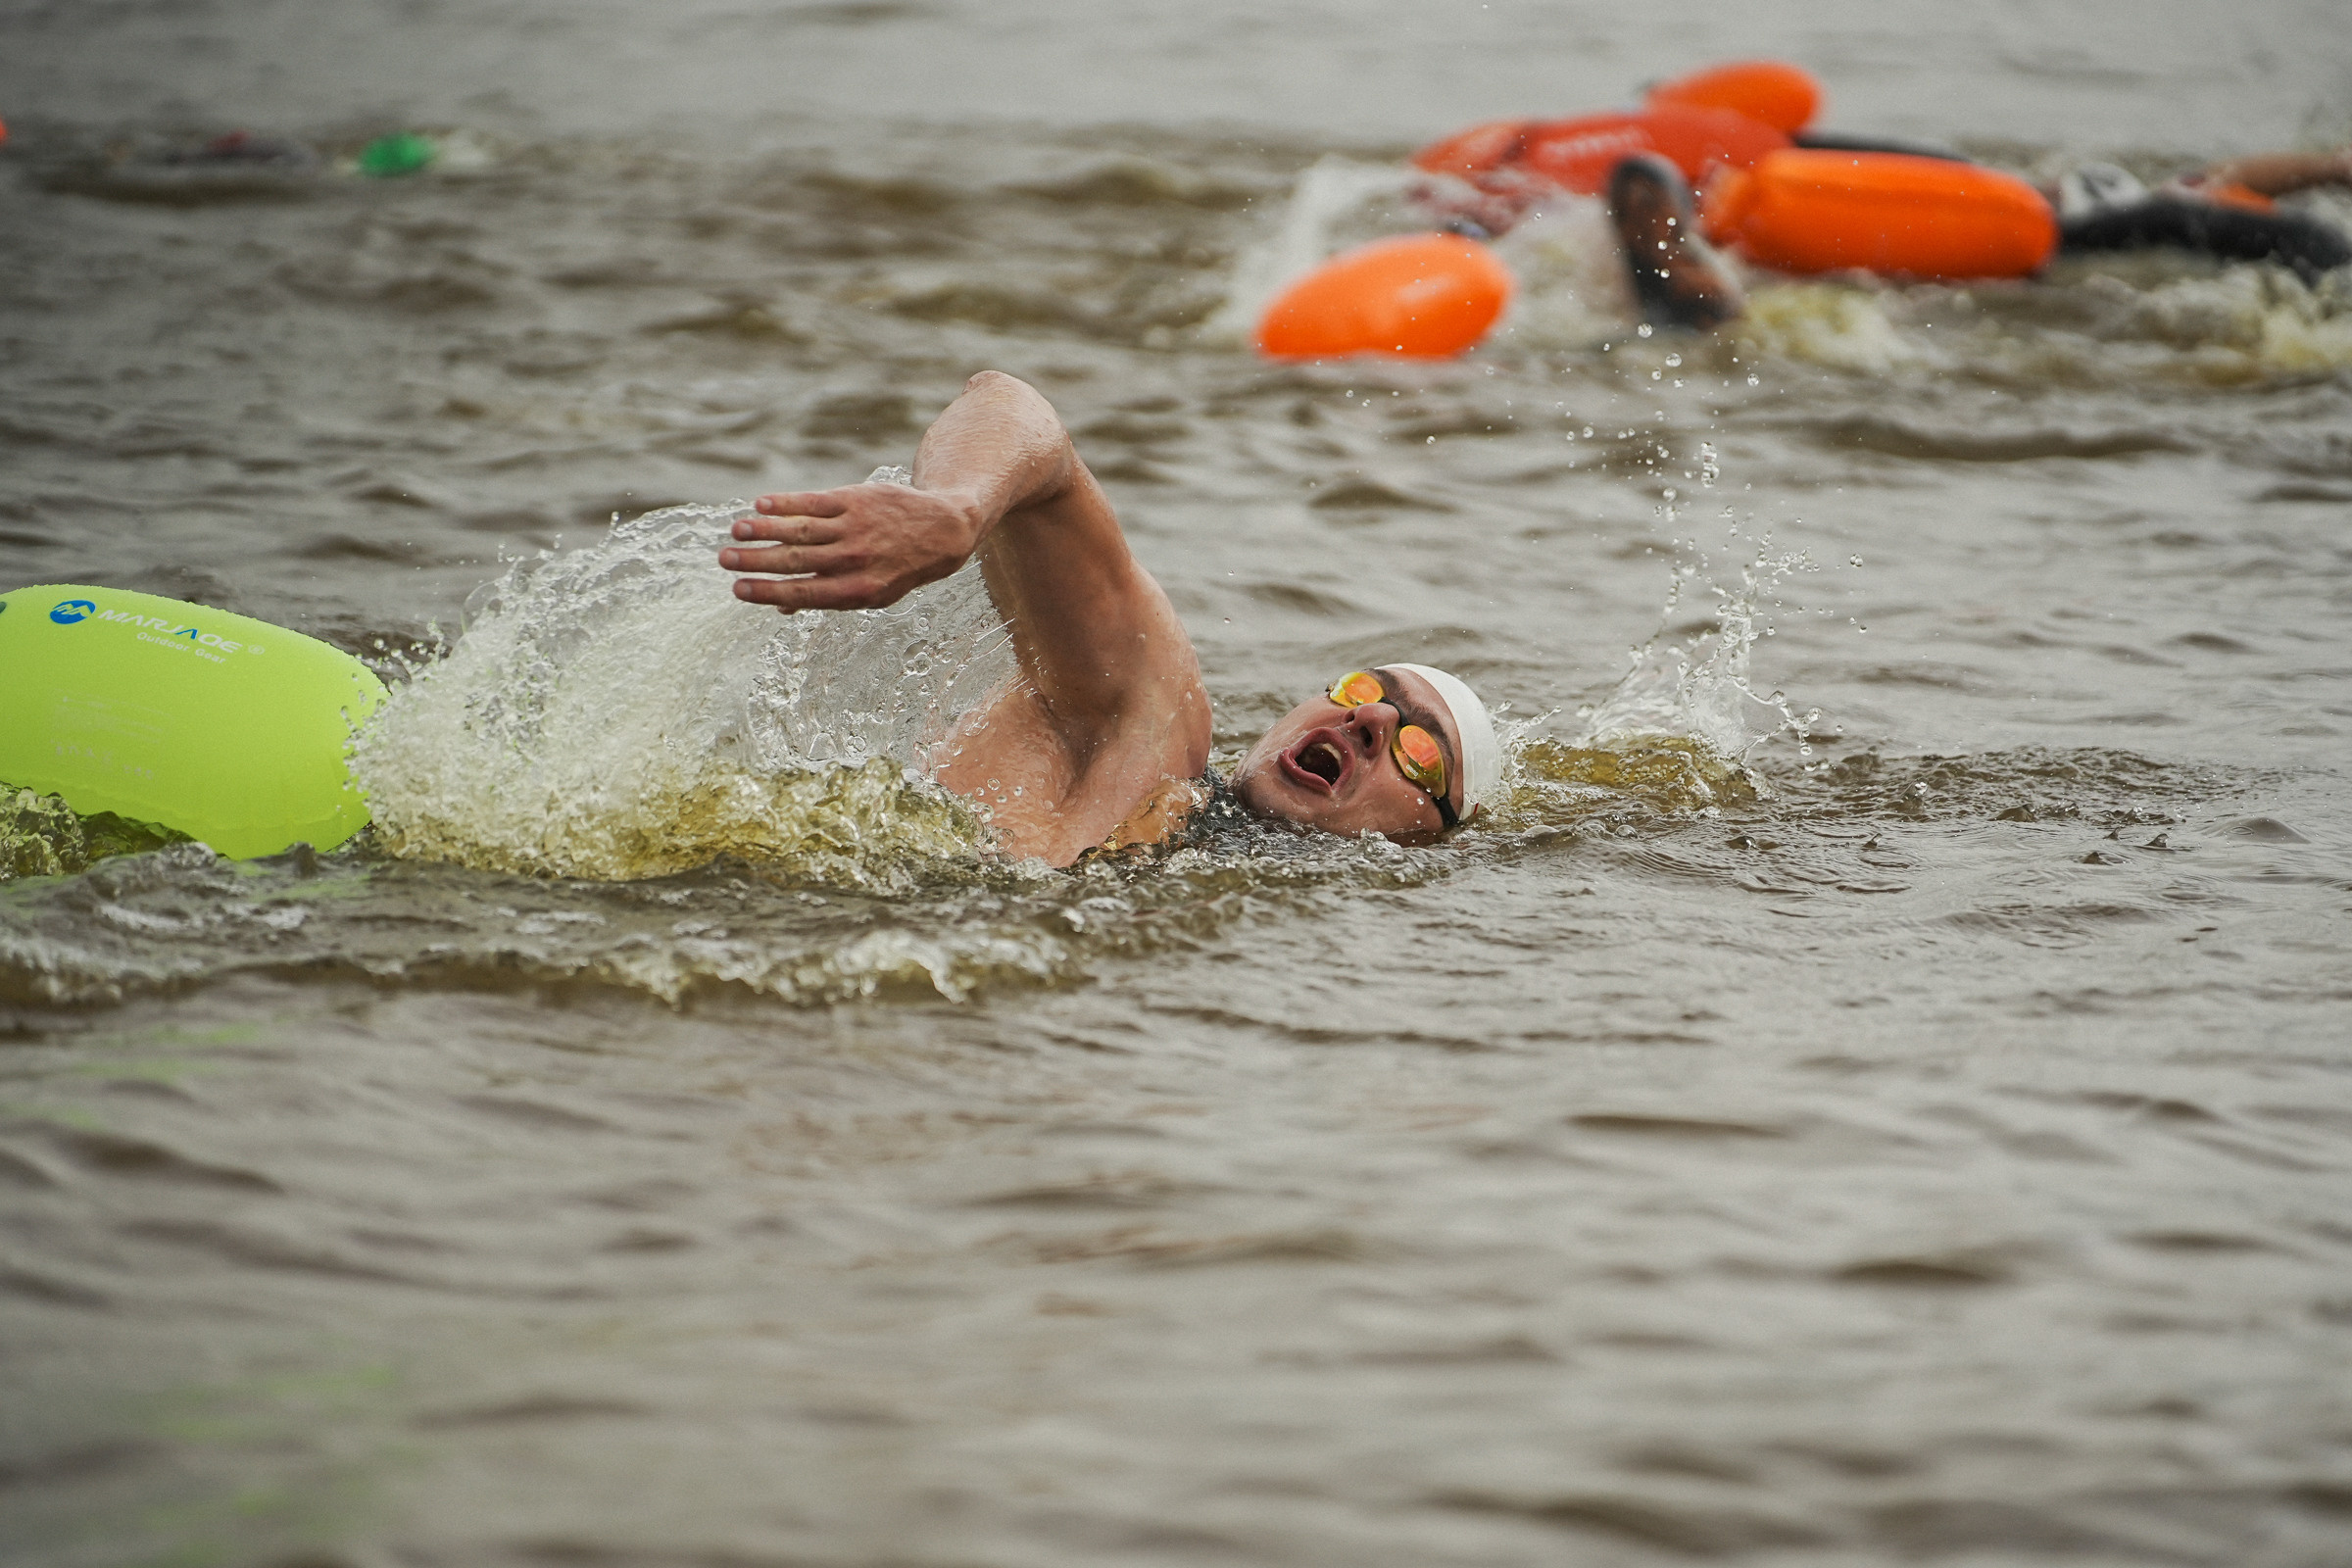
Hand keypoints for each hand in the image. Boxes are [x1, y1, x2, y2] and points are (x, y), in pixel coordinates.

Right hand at [720, 483, 984, 612]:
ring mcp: (856, 527)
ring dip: (764, 528)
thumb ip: (828, 597)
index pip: (803, 593)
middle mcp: (856, 559)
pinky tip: (761, 503)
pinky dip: (787, 502)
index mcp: (858, 590)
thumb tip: (781, 607)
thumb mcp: (872, 593)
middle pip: (796, 560)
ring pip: (801, 529)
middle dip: (757, 561)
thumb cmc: (898, 567)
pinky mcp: (857, 499)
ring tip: (736, 530)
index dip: (767, 592)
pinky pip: (815, 501)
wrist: (942, 531)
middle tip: (723, 559)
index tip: (737, 589)